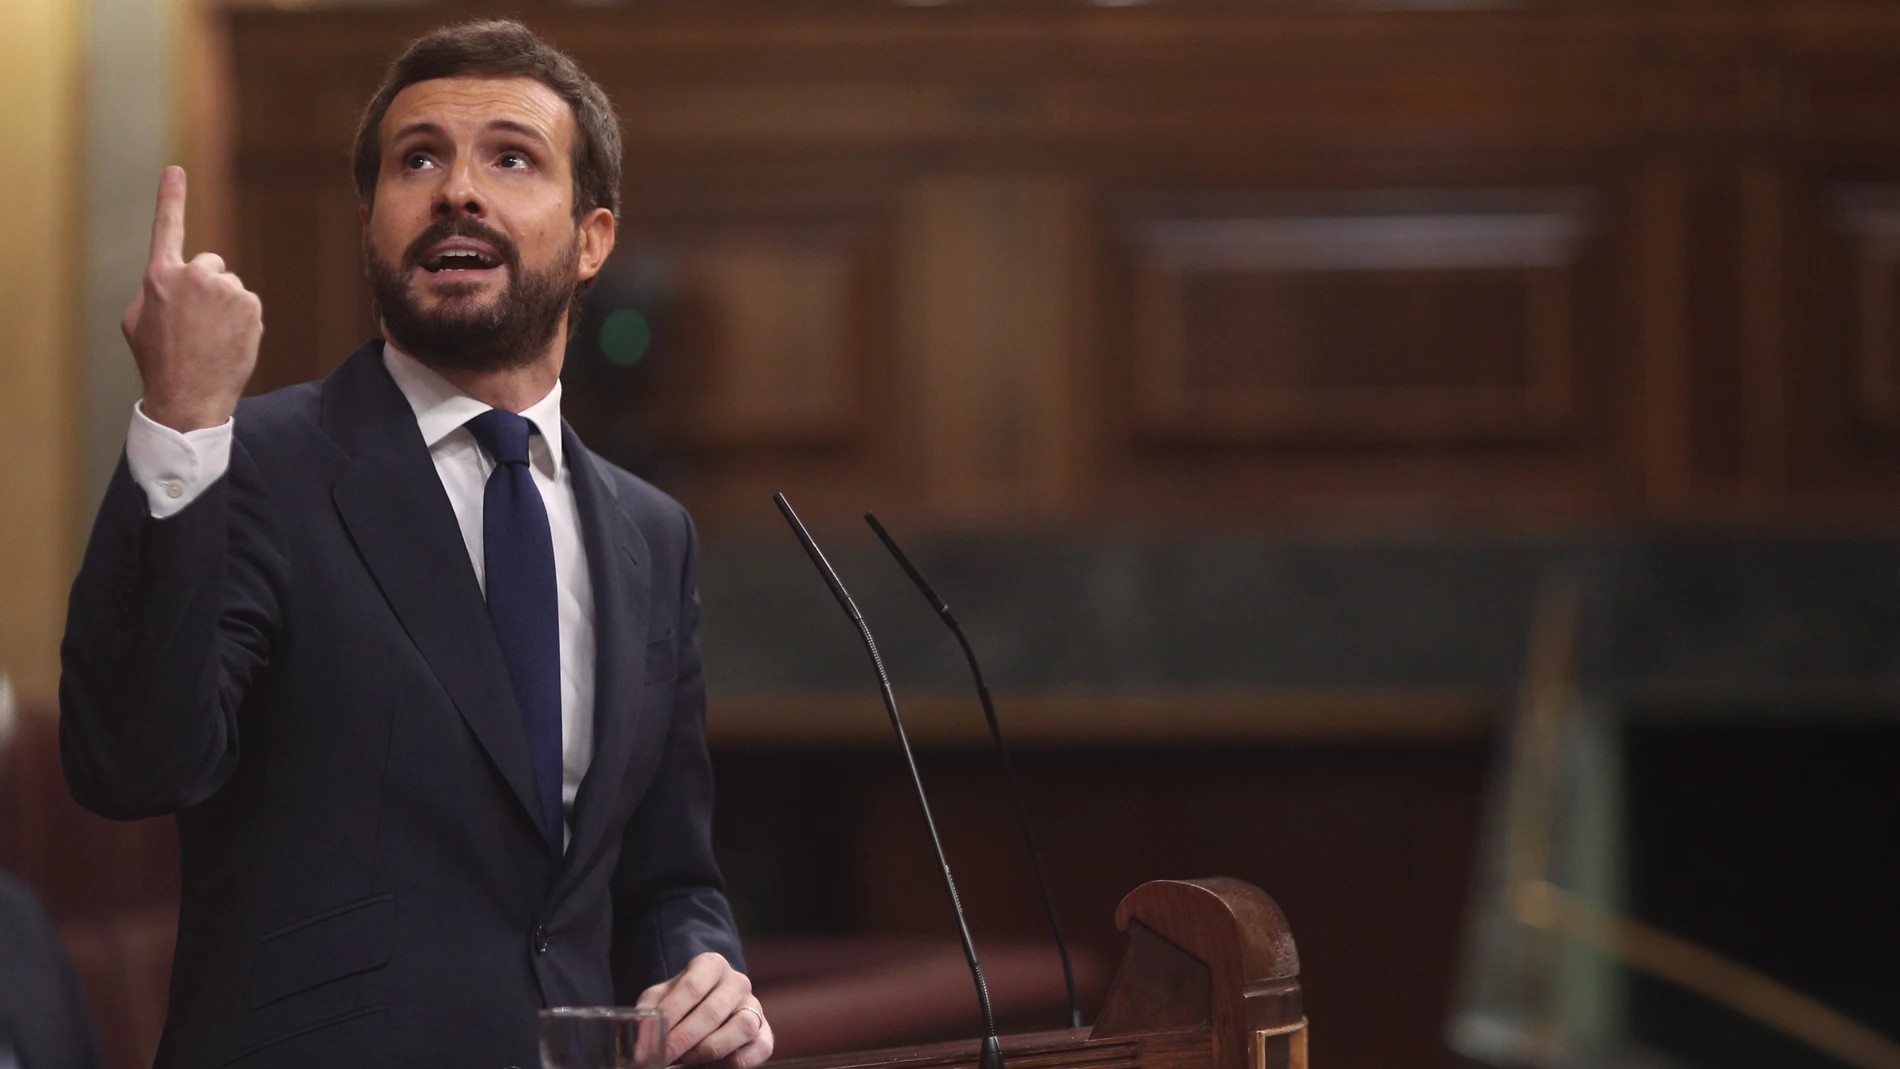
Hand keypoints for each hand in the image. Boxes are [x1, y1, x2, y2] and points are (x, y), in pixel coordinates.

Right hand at [122, 166, 261, 432]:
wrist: (189, 394)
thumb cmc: (158, 360)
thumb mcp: (138, 321)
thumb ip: (155, 290)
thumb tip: (172, 281)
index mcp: (160, 276)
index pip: (167, 228)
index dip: (171, 198)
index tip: (175, 170)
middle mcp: (194, 275)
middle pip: (210, 264)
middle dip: (207, 286)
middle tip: (198, 321)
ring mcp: (225, 288)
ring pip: (230, 287)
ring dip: (225, 306)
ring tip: (211, 337)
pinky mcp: (250, 304)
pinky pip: (247, 304)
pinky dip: (242, 320)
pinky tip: (228, 342)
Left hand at [636, 952, 771, 1068]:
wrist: (708, 1002)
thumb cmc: (681, 1001)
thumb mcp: (661, 997)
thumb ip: (648, 1013)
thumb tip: (638, 1043)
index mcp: (711, 965)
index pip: (692, 987)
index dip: (671, 1016)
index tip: (650, 1042)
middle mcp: (737, 982)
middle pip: (713, 1011)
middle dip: (684, 1039)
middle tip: (663, 1057)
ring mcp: (754, 1006)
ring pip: (742, 1027)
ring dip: (711, 1048)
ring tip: (688, 1059)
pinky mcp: (766, 1031)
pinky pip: (760, 1047)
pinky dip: (738, 1061)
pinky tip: (713, 1066)